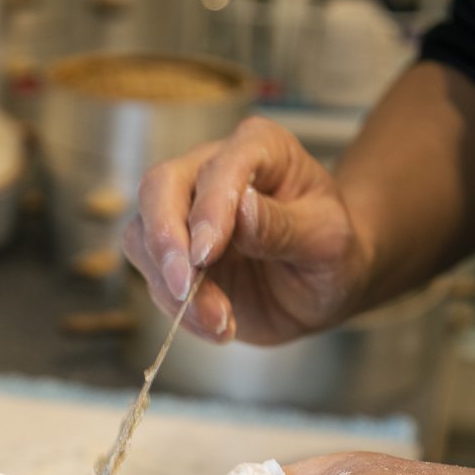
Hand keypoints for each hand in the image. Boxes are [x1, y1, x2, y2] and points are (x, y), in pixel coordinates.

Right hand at [123, 116, 369, 344]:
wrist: (321, 288)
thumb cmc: (331, 253)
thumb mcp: (326, 240)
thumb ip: (283, 226)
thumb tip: (240, 210)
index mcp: (258, 148)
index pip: (219, 166)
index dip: (208, 208)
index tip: (207, 254)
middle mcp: (211, 171)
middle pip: (159, 188)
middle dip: (165, 241)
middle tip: (183, 287)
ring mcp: (185, 215)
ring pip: (143, 237)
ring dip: (173, 287)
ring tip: (219, 321)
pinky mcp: (174, 258)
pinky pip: (154, 280)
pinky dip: (179, 309)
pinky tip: (217, 326)